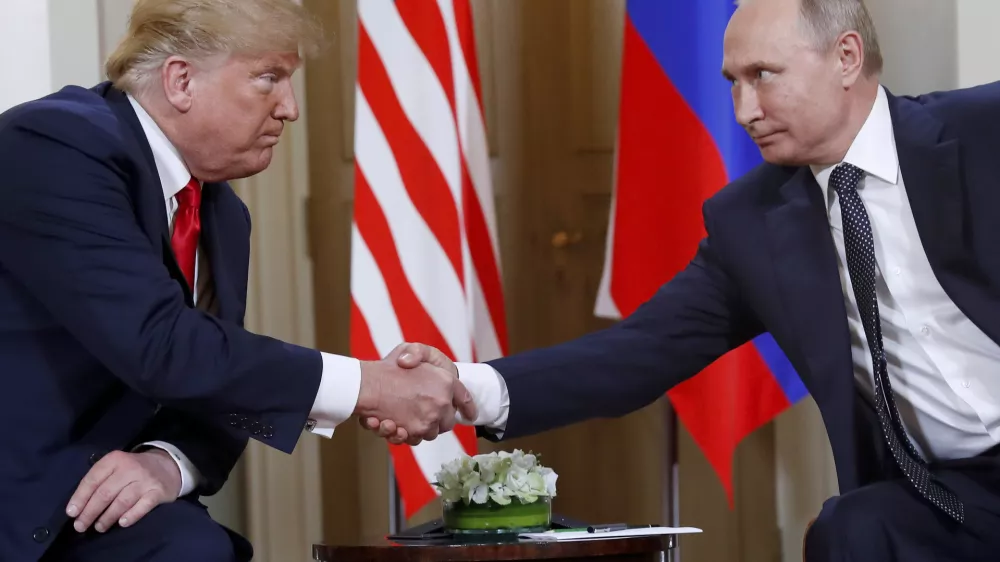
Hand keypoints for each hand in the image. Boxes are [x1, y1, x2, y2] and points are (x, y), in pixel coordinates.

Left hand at [66, 449, 180, 532]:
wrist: (167, 466)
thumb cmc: (133, 470)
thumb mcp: (116, 467)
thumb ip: (99, 481)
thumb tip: (79, 507)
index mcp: (115, 460)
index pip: (93, 480)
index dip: (80, 498)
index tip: (72, 513)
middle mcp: (130, 468)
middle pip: (105, 493)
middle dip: (90, 512)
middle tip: (81, 526)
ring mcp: (145, 480)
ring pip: (122, 502)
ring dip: (107, 517)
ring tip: (99, 527)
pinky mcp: (158, 492)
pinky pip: (142, 506)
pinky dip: (130, 516)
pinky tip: (121, 524)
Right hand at [359, 343, 461, 444]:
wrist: (366, 385)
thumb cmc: (387, 367)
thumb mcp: (409, 349)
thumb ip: (420, 354)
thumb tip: (422, 368)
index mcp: (446, 381)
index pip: (464, 398)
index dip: (468, 407)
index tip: (471, 414)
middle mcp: (442, 403)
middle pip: (448, 421)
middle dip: (439, 420)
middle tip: (423, 413)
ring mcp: (429, 419)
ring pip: (431, 432)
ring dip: (421, 428)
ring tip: (403, 419)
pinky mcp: (414, 432)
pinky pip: (415, 439)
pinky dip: (404, 435)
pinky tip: (391, 425)